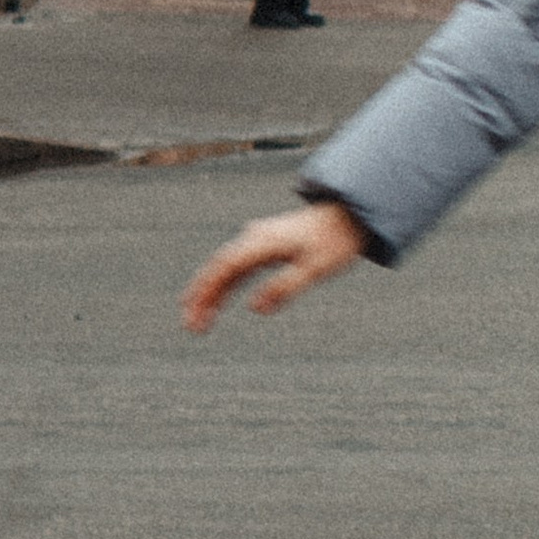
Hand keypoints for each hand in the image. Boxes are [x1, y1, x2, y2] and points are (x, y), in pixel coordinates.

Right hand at [182, 199, 372, 330]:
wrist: (350, 214)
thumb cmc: (335, 241)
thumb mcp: (315, 268)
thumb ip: (285, 287)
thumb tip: (255, 308)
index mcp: (263, 242)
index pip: (225, 267)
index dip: (206, 291)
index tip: (194, 314)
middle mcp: (255, 238)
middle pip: (219, 268)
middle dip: (200, 295)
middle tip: (189, 324)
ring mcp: (258, 241)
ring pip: (225, 268)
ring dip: (210, 292)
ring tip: (197, 320)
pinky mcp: (265, 247)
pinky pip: (237, 267)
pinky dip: (225, 285)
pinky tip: (218, 302)